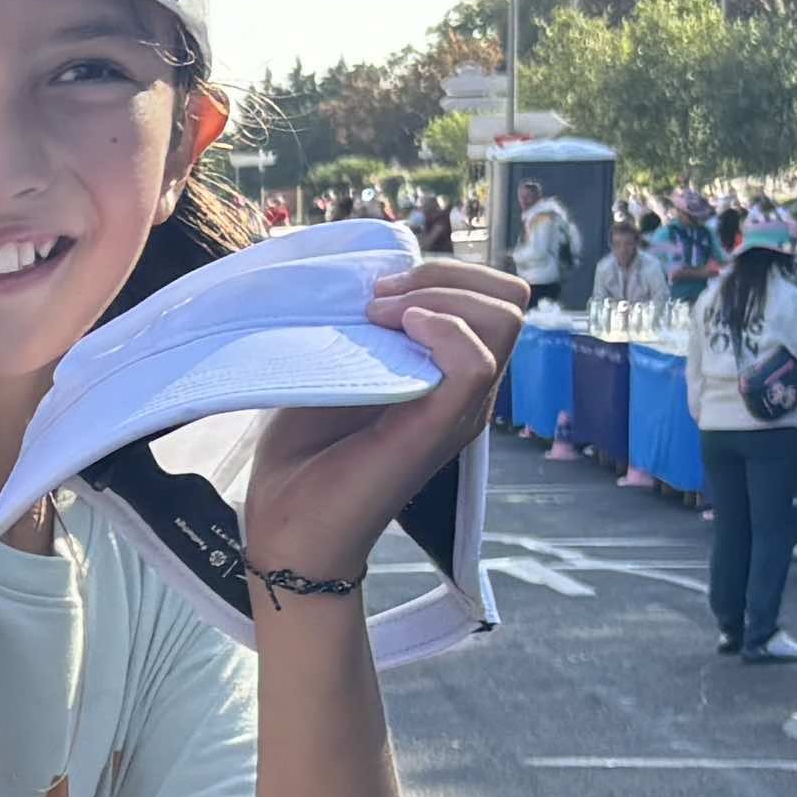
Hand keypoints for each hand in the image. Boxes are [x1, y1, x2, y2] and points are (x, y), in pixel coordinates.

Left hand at [240, 255, 526, 589]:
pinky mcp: (438, 430)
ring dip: (438, 296)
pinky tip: (395, 329)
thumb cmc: (305, 453)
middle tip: (379, 300)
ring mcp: (458, 411)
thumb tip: (379, 277)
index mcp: (450, 374)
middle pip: (510, 301)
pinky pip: (476, 363)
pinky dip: (441, 328)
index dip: (447, 272)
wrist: (287, 523)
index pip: (494, 297)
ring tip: (380, 314)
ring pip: (503, 321)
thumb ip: (372, 328)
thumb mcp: (340, 368)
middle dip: (447, 275)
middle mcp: (467, 391)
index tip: (380, 289)